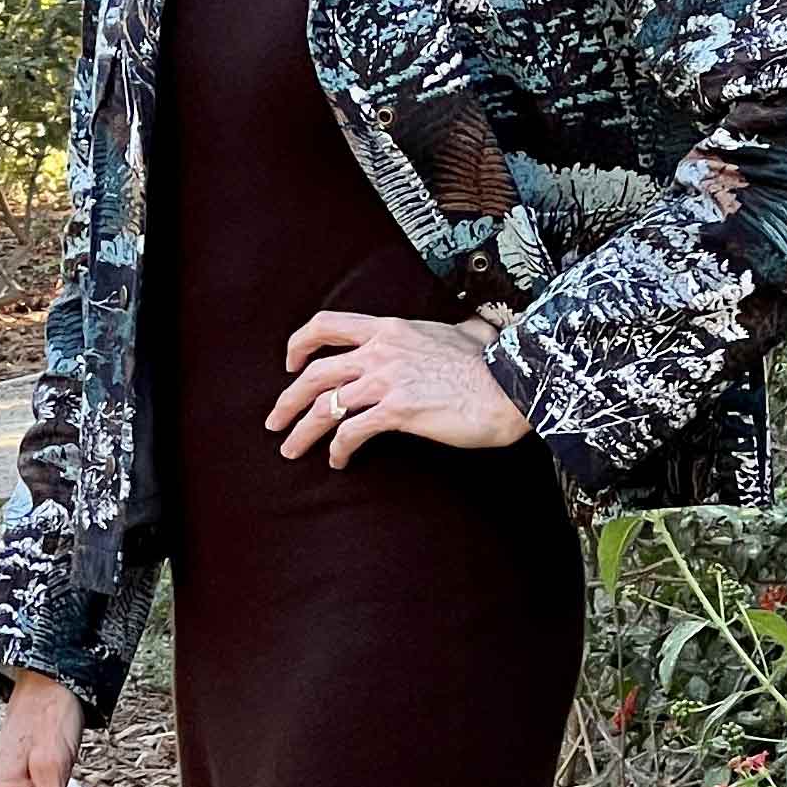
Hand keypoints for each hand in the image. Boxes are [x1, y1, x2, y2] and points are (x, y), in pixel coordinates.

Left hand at [264, 309, 533, 466]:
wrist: (511, 387)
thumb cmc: (494, 363)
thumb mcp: (468, 333)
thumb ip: (458, 329)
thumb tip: (472, 327)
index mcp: (389, 329)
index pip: (326, 325)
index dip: (299, 343)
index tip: (289, 363)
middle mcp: (380, 351)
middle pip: (314, 373)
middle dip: (287, 400)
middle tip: (275, 421)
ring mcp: (385, 381)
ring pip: (324, 406)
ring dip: (301, 431)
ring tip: (291, 449)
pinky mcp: (395, 411)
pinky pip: (350, 432)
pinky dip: (337, 449)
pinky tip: (338, 461)